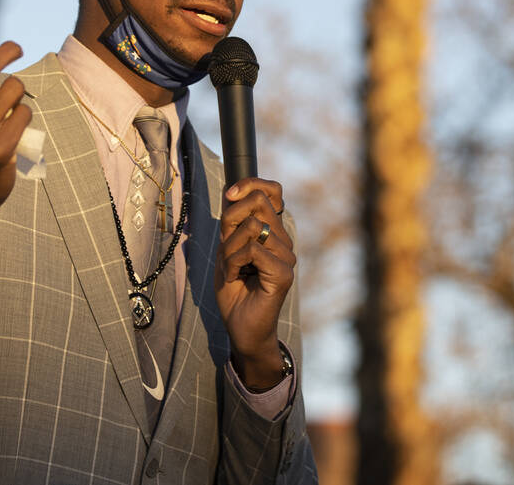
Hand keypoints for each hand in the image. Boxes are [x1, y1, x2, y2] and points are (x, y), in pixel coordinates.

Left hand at [214, 177, 294, 389]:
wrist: (241, 328)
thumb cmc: (235, 290)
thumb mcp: (227, 248)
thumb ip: (233, 222)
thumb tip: (233, 191)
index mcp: (273, 231)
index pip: (273, 190)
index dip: (251, 184)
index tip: (230, 195)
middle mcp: (284, 240)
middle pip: (258, 202)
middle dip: (230, 221)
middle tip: (226, 248)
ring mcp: (287, 256)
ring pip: (251, 227)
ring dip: (229, 249)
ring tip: (232, 269)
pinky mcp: (284, 273)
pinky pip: (251, 250)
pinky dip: (233, 262)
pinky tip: (235, 278)